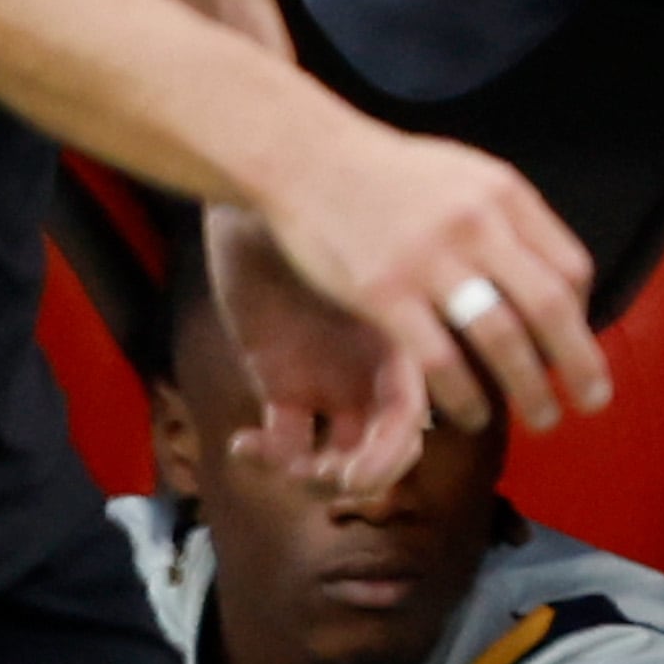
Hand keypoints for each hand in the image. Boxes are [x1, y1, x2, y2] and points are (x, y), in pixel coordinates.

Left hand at [204, 203, 431, 494]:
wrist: (268, 184)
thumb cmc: (321, 204)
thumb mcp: (356, 251)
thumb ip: (389, 295)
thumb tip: (422, 350)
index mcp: (400, 346)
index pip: (411, 421)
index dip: (394, 453)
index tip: (359, 468)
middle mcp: (370, 372)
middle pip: (384, 452)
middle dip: (363, 477)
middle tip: (332, 478)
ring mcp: (328, 380)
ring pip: (336, 458)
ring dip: (314, 479)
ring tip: (285, 465)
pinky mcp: (282, 382)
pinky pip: (284, 441)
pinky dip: (265, 459)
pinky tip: (242, 444)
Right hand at [240, 109, 607, 489]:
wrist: (309, 159)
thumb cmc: (391, 174)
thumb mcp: (466, 175)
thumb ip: (509, 221)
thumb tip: (553, 282)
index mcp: (503, 194)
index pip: (570, 266)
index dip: (583, 316)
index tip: (576, 346)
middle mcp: (475, 224)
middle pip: (548, 306)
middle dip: (579, 363)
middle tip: (593, 401)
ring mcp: (429, 260)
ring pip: (501, 339)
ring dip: (531, 389)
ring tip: (544, 417)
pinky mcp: (384, 294)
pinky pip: (441, 360)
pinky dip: (466, 395)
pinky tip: (473, 413)